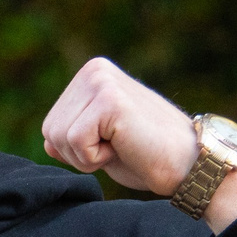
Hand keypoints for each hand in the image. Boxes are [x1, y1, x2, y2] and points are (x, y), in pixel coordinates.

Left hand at [40, 58, 201, 195]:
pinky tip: (125, 146)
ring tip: (122, 145)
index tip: (112, 144)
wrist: (188, 165)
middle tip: (119, 147)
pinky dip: (95, 158)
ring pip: (59, 137)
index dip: (76, 150)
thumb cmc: (148, 157)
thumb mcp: (101, 143)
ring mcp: (101, 81)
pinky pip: (75, 142)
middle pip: (50, 131)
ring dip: (87, 157)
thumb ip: (74, 135)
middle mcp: (94, 70)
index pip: (51, 125)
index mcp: (91, 74)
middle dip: (78, 154)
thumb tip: (47, 141)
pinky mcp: (109, 99)